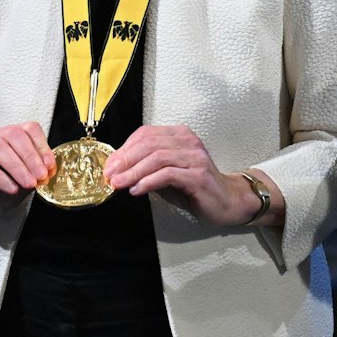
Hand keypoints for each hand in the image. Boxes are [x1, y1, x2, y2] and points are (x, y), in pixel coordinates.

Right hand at [0, 122, 54, 220]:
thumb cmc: (1, 188)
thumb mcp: (25, 181)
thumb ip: (36, 173)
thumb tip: (50, 171)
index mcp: (10, 136)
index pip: (29, 129)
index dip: (42, 146)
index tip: (50, 166)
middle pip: (14, 134)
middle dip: (31, 156)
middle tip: (41, 176)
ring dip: (18, 167)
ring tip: (29, 184)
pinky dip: (2, 177)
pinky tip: (12, 188)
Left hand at [105, 125, 274, 227]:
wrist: (227, 202)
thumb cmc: (195, 188)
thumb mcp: (166, 175)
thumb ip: (146, 169)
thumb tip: (118, 171)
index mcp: (179, 136)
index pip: (146, 134)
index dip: (124, 149)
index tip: (110, 165)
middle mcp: (188, 142)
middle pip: (149, 144)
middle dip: (125, 160)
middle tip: (110, 175)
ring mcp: (195, 157)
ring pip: (156, 158)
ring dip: (133, 172)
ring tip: (119, 184)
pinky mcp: (198, 175)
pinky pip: (167, 174)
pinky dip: (148, 182)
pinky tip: (137, 190)